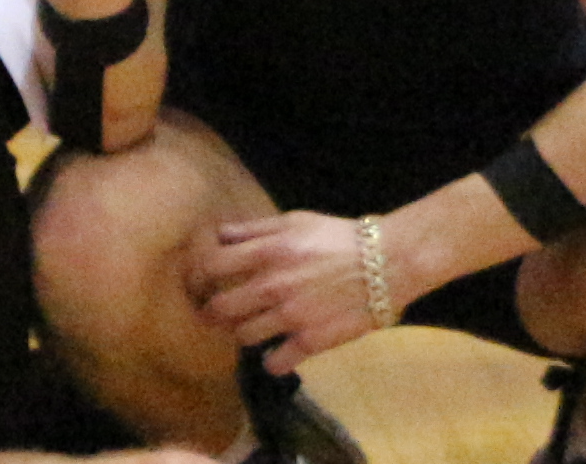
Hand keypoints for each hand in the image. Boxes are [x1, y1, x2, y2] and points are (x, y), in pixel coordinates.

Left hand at [186, 208, 401, 376]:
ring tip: (248, 329)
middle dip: (210, 312)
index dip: (196, 277)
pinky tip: (276, 354)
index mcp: (266, 252)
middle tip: (212, 314)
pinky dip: (272, 362)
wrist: (388, 263)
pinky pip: (276, 363)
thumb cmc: (339, 238)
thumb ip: (254, 229)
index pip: (209, 268)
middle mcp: (271, 286)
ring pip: (242, 337)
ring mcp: (290, 317)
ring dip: (241, 334)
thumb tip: (219, 235)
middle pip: (218, 309)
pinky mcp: (311, 342)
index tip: (198, 283)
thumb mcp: (295, 222)